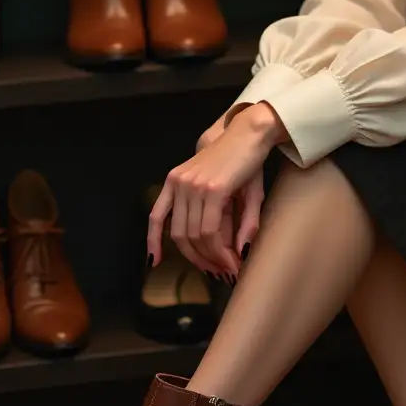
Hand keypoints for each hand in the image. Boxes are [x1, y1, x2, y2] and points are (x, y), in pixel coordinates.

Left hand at [147, 103, 287, 276]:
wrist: (252, 133)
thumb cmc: (242, 162)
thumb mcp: (231, 193)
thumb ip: (232, 223)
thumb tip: (238, 254)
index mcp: (175, 181)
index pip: (157, 217)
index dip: (153, 242)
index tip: (153, 262)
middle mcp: (179, 184)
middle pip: (180, 235)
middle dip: (198, 259)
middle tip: (217, 272)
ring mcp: (194, 186)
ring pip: (195, 236)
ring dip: (212, 258)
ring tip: (229, 268)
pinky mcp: (212, 189)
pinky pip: (210, 230)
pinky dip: (220, 250)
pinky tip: (231, 259)